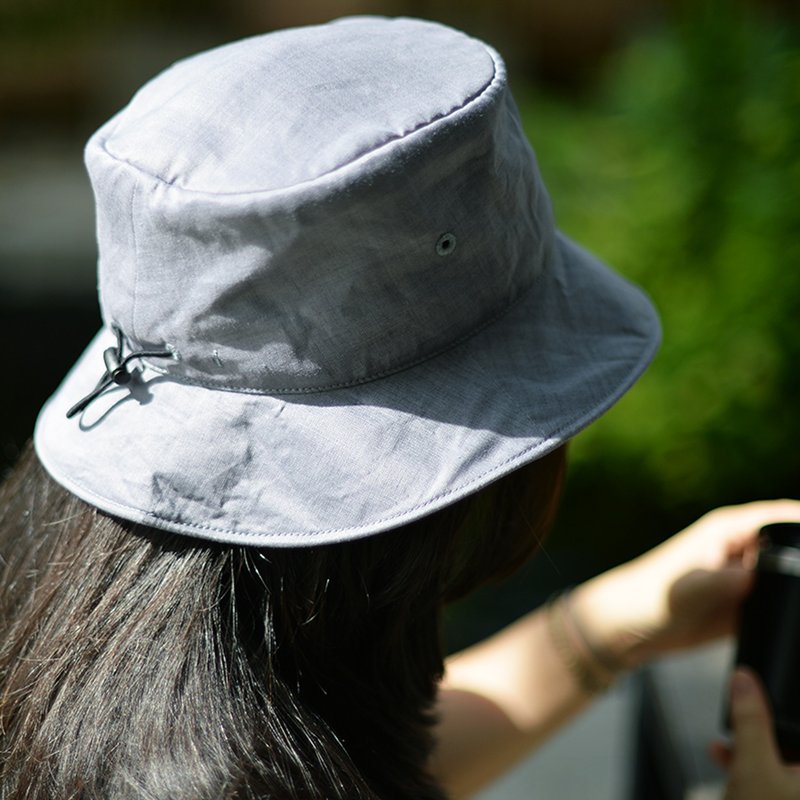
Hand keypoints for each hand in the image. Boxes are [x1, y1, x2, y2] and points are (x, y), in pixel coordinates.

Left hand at [572, 500, 799, 667]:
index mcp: (729, 528)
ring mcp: (747, 575)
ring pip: (793, 573)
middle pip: (796, 544)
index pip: (785, 516)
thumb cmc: (648, 597)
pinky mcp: (746, 602)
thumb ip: (721, 580)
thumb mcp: (685, 589)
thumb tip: (754, 575)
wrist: (628, 628)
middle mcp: (742, 547)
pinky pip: (782, 600)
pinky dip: (794, 607)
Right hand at [711, 668, 799, 798]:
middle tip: (743, 715)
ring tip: (725, 745)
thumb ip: (751, 720)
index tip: (767, 692)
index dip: (791, 707)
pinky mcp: (783, 799)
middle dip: (766, 730)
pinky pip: (777, 782)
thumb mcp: (752, 767)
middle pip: (796, 744)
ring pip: (787, 764)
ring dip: (756, 748)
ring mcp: (796, 791)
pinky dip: (755, 769)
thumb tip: (745, 679)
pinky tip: (725, 761)